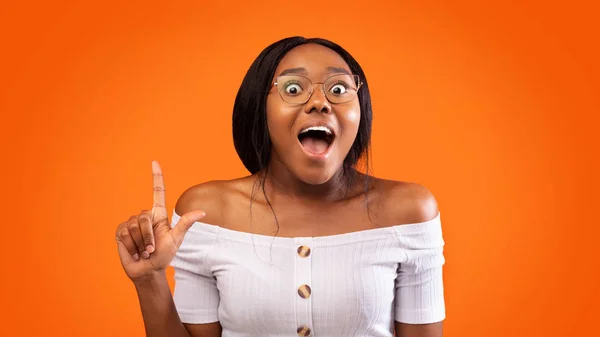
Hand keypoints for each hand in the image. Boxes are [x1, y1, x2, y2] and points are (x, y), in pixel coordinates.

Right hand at [115, 161, 205, 281]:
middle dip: (148, 237)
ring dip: (140, 243)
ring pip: (134, 226)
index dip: (156, 177)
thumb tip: (203, 212)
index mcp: (159, 215)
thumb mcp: (176, 239)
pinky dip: (130, 245)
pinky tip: (134, 252)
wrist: (147, 270)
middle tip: (151, 249)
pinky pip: (124, 233)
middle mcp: (145, 216)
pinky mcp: (121, 232)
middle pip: (144, 217)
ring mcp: (132, 224)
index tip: (154, 162)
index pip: (158, 192)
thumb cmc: (164, 255)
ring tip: (143, 251)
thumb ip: (185, 224)